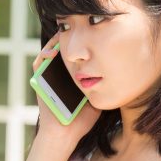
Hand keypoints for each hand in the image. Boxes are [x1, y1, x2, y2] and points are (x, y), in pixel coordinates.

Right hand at [31, 32, 100, 147]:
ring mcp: (46, 76)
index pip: (77, 52)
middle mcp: (57, 73)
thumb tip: (123, 66)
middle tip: (84, 27)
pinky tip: (56, 48)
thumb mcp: (96, 94)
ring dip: (58, 41)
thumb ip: (103, 80)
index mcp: (70, 75)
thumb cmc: (82, 117)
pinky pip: (40, 61)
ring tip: (69, 33)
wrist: (65, 132)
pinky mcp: (37, 80)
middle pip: (63, 48)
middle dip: (71, 37)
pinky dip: (46, 52)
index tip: (96, 32)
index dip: (85, 40)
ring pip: (51, 51)